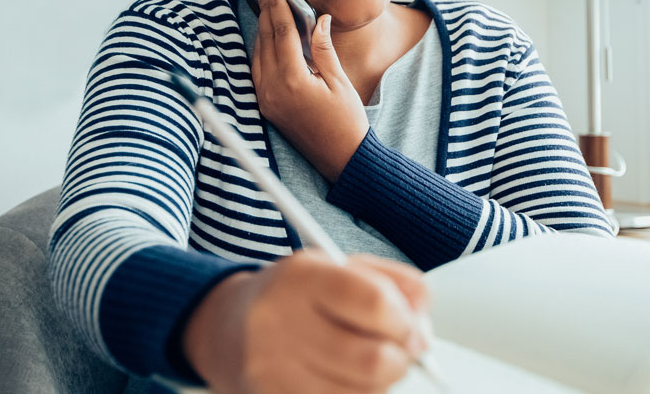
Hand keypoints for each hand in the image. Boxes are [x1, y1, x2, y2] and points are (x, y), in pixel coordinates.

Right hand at [183, 250, 431, 393]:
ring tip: (366, 362)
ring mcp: (271, 373)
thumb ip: (392, 282)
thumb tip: (423, 322)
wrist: (226, 328)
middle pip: (373, 361)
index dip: (406, 322)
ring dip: (380, 383)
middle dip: (400, 359)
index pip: (373, 303)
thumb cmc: (293, 295)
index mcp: (300, 278)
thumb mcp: (338, 266)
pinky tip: (344, 380)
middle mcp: (279, 324)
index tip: (414, 329)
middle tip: (400, 351)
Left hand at [251, 0, 368, 180]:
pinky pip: (258, 72)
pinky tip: (267, 39)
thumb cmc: (346, 122)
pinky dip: (261, 51)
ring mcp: (267, 100)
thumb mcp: (339, 81)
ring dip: (260, 30)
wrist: (342, 159)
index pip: (280, 33)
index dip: (276, 6)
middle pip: (264, 41)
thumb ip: (324, 49)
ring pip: (257, 55)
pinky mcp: (267, 107)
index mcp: (292, 80)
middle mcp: (273, 89)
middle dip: (264, 12)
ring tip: (265, 8)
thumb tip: (319, 20)